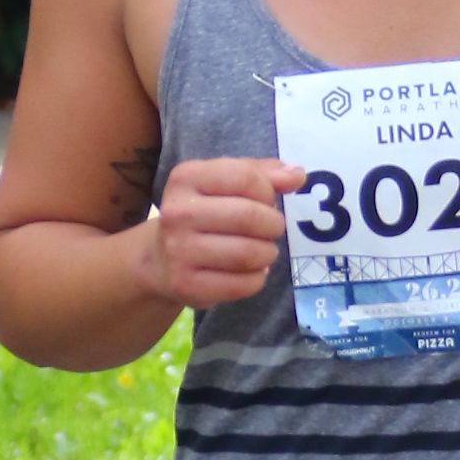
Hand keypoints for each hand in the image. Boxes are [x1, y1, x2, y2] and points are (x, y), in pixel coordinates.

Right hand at [138, 155, 302, 309]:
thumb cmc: (203, 213)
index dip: (268, 191)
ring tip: (264, 251)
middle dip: (273, 224)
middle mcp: (177, 212)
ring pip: (247, 253)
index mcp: (186, 177)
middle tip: (271, 230)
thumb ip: (263, 174)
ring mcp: (179, 250)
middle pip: (248, 216)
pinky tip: (253, 271)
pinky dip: (257, 279)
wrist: (160, 260)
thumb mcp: (225, 184)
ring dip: (267, 253)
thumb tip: (298, 175)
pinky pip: (241, 284)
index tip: (267, 201)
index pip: (245, 178)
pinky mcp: (186, 284)